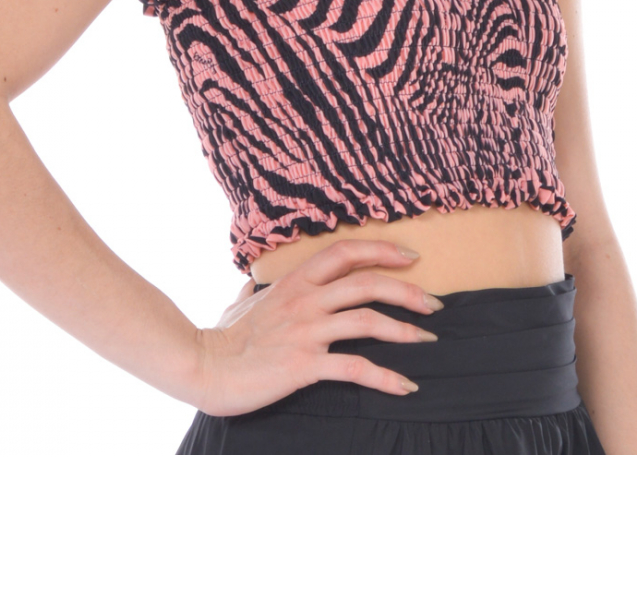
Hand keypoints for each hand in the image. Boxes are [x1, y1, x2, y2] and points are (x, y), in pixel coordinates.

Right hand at [190, 240, 443, 417]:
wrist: (203, 366)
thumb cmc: (221, 337)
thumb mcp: (241, 303)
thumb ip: (255, 292)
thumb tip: (253, 285)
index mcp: (294, 281)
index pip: (345, 253)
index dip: (381, 250)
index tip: (410, 257)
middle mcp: (305, 300)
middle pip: (367, 283)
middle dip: (407, 290)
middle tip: (433, 303)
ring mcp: (307, 331)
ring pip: (368, 321)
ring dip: (404, 330)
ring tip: (427, 339)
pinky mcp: (305, 364)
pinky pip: (355, 368)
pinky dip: (385, 377)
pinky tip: (405, 386)